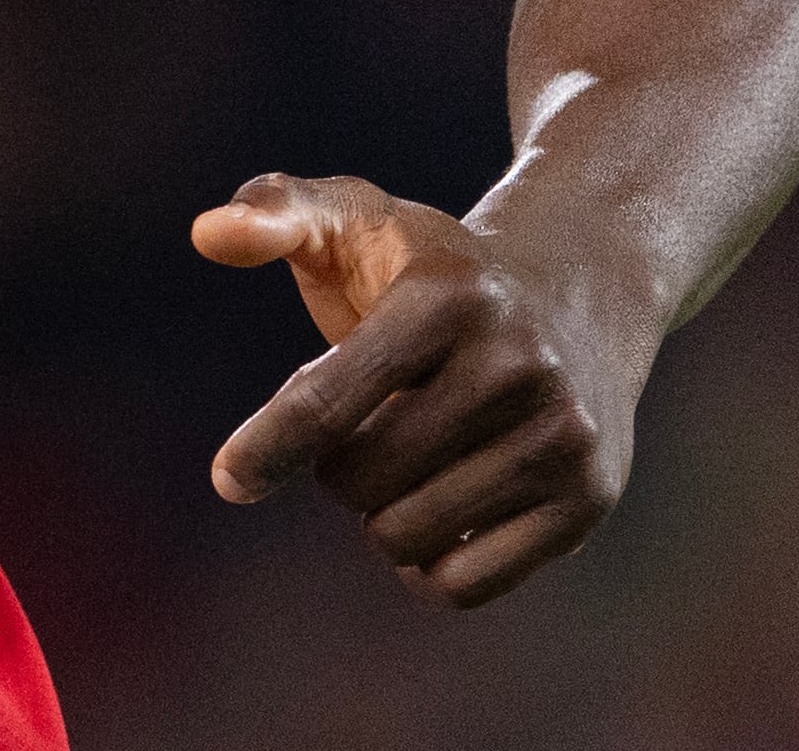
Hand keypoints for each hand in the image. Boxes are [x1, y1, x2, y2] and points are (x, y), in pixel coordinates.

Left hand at [191, 171, 646, 607]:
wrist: (579, 291)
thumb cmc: (433, 268)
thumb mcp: (356, 216)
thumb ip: (273, 212)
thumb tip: (209, 234)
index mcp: (445, 297)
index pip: (327, 400)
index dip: (267, 447)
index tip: (228, 480)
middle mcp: (516, 364)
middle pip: (361, 479)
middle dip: (340, 463)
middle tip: (372, 422)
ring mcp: (564, 435)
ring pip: (407, 538)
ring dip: (384, 511)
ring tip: (417, 454)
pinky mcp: (589, 498)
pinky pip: (464, 585)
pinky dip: (429, 565)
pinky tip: (441, 507)